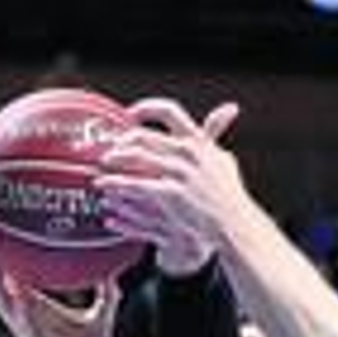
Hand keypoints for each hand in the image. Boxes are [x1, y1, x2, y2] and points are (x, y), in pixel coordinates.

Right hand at [0, 260, 118, 336]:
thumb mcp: (99, 320)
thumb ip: (106, 297)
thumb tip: (113, 274)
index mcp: (36, 312)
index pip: (13, 281)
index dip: (4, 260)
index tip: (1, 233)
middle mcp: (25, 321)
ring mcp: (26, 334)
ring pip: (0, 303)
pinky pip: (22, 323)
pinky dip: (20, 305)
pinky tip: (17, 286)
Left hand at [97, 100, 244, 273]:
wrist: (235, 226)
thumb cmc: (228, 197)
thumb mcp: (225, 159)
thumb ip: (218, 134)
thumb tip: (229, 109)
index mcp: (199, 141)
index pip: (169, 112)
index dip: (146, 108)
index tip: (130, 114)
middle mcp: (189, 153)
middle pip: (143, 136)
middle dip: (122, 141)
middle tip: (110, 148)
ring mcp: (180, 173)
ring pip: (134, 158)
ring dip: (114, 160)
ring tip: (103, 165)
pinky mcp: (172, 194)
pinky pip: (135, 184)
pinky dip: (116, 183)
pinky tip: (105, 185)